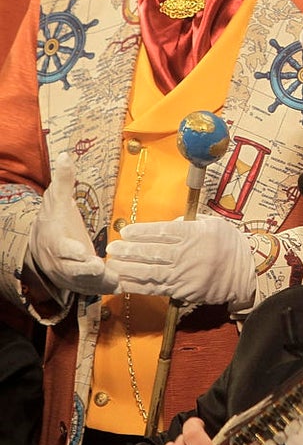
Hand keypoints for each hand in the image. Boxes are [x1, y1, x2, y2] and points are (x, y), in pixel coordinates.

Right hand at [26, 153, 118, 296]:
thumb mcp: (58, 200)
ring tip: (116, 282)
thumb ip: (64, 180)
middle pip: (71, 270)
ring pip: (81, 282)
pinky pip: (88, 288)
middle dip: (86, 271)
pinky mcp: (76, 282)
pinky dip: (101, 289)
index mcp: (55, 240)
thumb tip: (65, 155)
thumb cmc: (55, 220)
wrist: (41, 243)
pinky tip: (118, 286)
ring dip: (98, 284)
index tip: (84, 253)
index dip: (72, 252)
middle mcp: (59, 261)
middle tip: (103, 270)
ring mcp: (67, 274)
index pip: (62, 248)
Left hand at [107, 217, 256, 310]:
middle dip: (129, 250)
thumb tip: (164, 225)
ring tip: (112, 265)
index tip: (125, 231)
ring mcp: (184, 275)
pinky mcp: (182, 291)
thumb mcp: (213, 224)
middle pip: (153, 252)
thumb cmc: (228, 244)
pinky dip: (138, 285)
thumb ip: (188, 222)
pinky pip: (156, 288)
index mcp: (195, 235)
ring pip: (151, 272)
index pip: (163, 232)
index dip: (142, 232)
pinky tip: (124, 281)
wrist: (246, 272)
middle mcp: (188, 255)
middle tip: (112, 248)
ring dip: (128, 268)